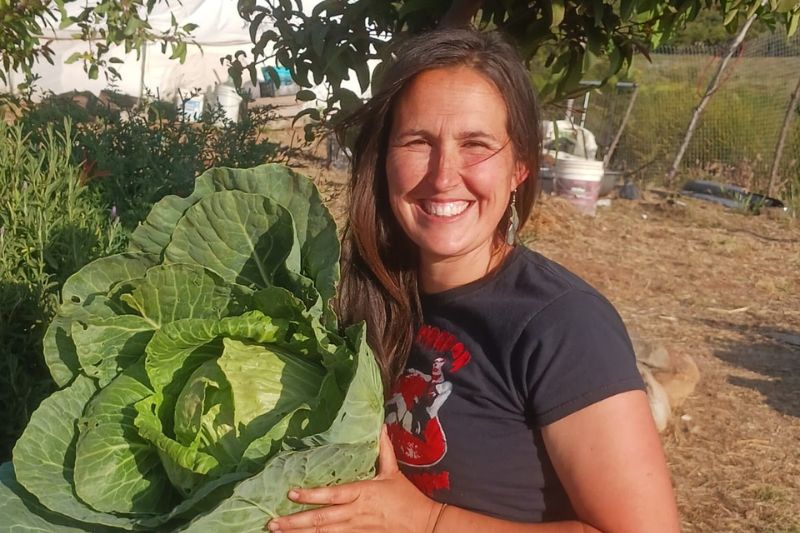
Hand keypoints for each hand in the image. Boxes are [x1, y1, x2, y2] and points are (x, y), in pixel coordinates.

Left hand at [265, 425, 438, 532]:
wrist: (424, 525)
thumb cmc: (407, 498)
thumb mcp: (394, 472)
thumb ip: (384, 449)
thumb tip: (380, 425)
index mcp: (363, 492)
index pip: (333, 494)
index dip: (312, 495)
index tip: (291, 493)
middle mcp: (356, 513)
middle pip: (321, 519)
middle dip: (294, 522)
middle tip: (271, 522)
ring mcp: (356, 529)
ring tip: (277, 531)